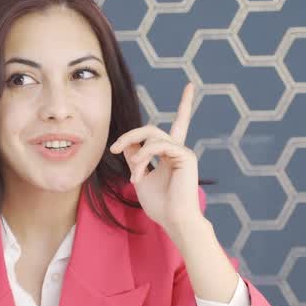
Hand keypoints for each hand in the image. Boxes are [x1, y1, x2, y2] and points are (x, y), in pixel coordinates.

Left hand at [109, 83, 202, 232]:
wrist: (173, 220)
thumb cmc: (159, 205)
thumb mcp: (139, 176)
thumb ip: (134, 157)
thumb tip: (126, 142)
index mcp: (170, 153)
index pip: (178, 123)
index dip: (185, 105)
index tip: (190, 86)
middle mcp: (178, 148)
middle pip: (150, 129)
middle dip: (129, 136)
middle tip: (114, 149)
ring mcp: (183, 151)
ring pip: (152, 136)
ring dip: (136, 154)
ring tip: (134, 173)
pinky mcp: (186, 155)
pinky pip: (159, 145)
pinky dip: (145, 156)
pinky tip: (140, 170)